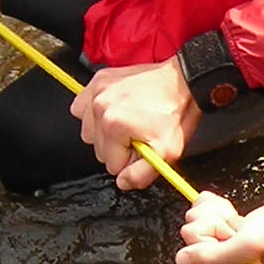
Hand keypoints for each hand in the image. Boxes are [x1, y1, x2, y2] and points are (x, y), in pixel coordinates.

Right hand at [73, 58, 198, 189]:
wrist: (181, 81)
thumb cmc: (175, 112)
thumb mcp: (166, 152)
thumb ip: (141, 174)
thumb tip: (123, 183)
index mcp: (112, 126)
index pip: (112, 165)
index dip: (131, 160)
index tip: (144, 146)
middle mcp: (99, 107)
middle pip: (98, 149)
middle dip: (118, 147)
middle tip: (139, 134)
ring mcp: (96, 92)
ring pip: (89, 131)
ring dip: (105, 132)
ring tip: (127, 123)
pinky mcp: (98, 81)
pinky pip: (82, 107)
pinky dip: (94, 113)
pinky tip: (113, 112)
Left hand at [176, 193, 263, 263]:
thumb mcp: (245, 246)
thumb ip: (211, 256)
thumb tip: (181, 259)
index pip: (192, 239)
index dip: (213, 230)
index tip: (233, 234)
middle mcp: (213, 258)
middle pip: (191, 226)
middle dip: (215, 220)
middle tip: (237, 229)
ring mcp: (216, 242)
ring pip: (197, 215)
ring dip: (219, 213)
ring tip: (239, 222)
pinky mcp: (220, 227)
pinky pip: (204, 207)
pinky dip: (218, 205)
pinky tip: (234, 214)